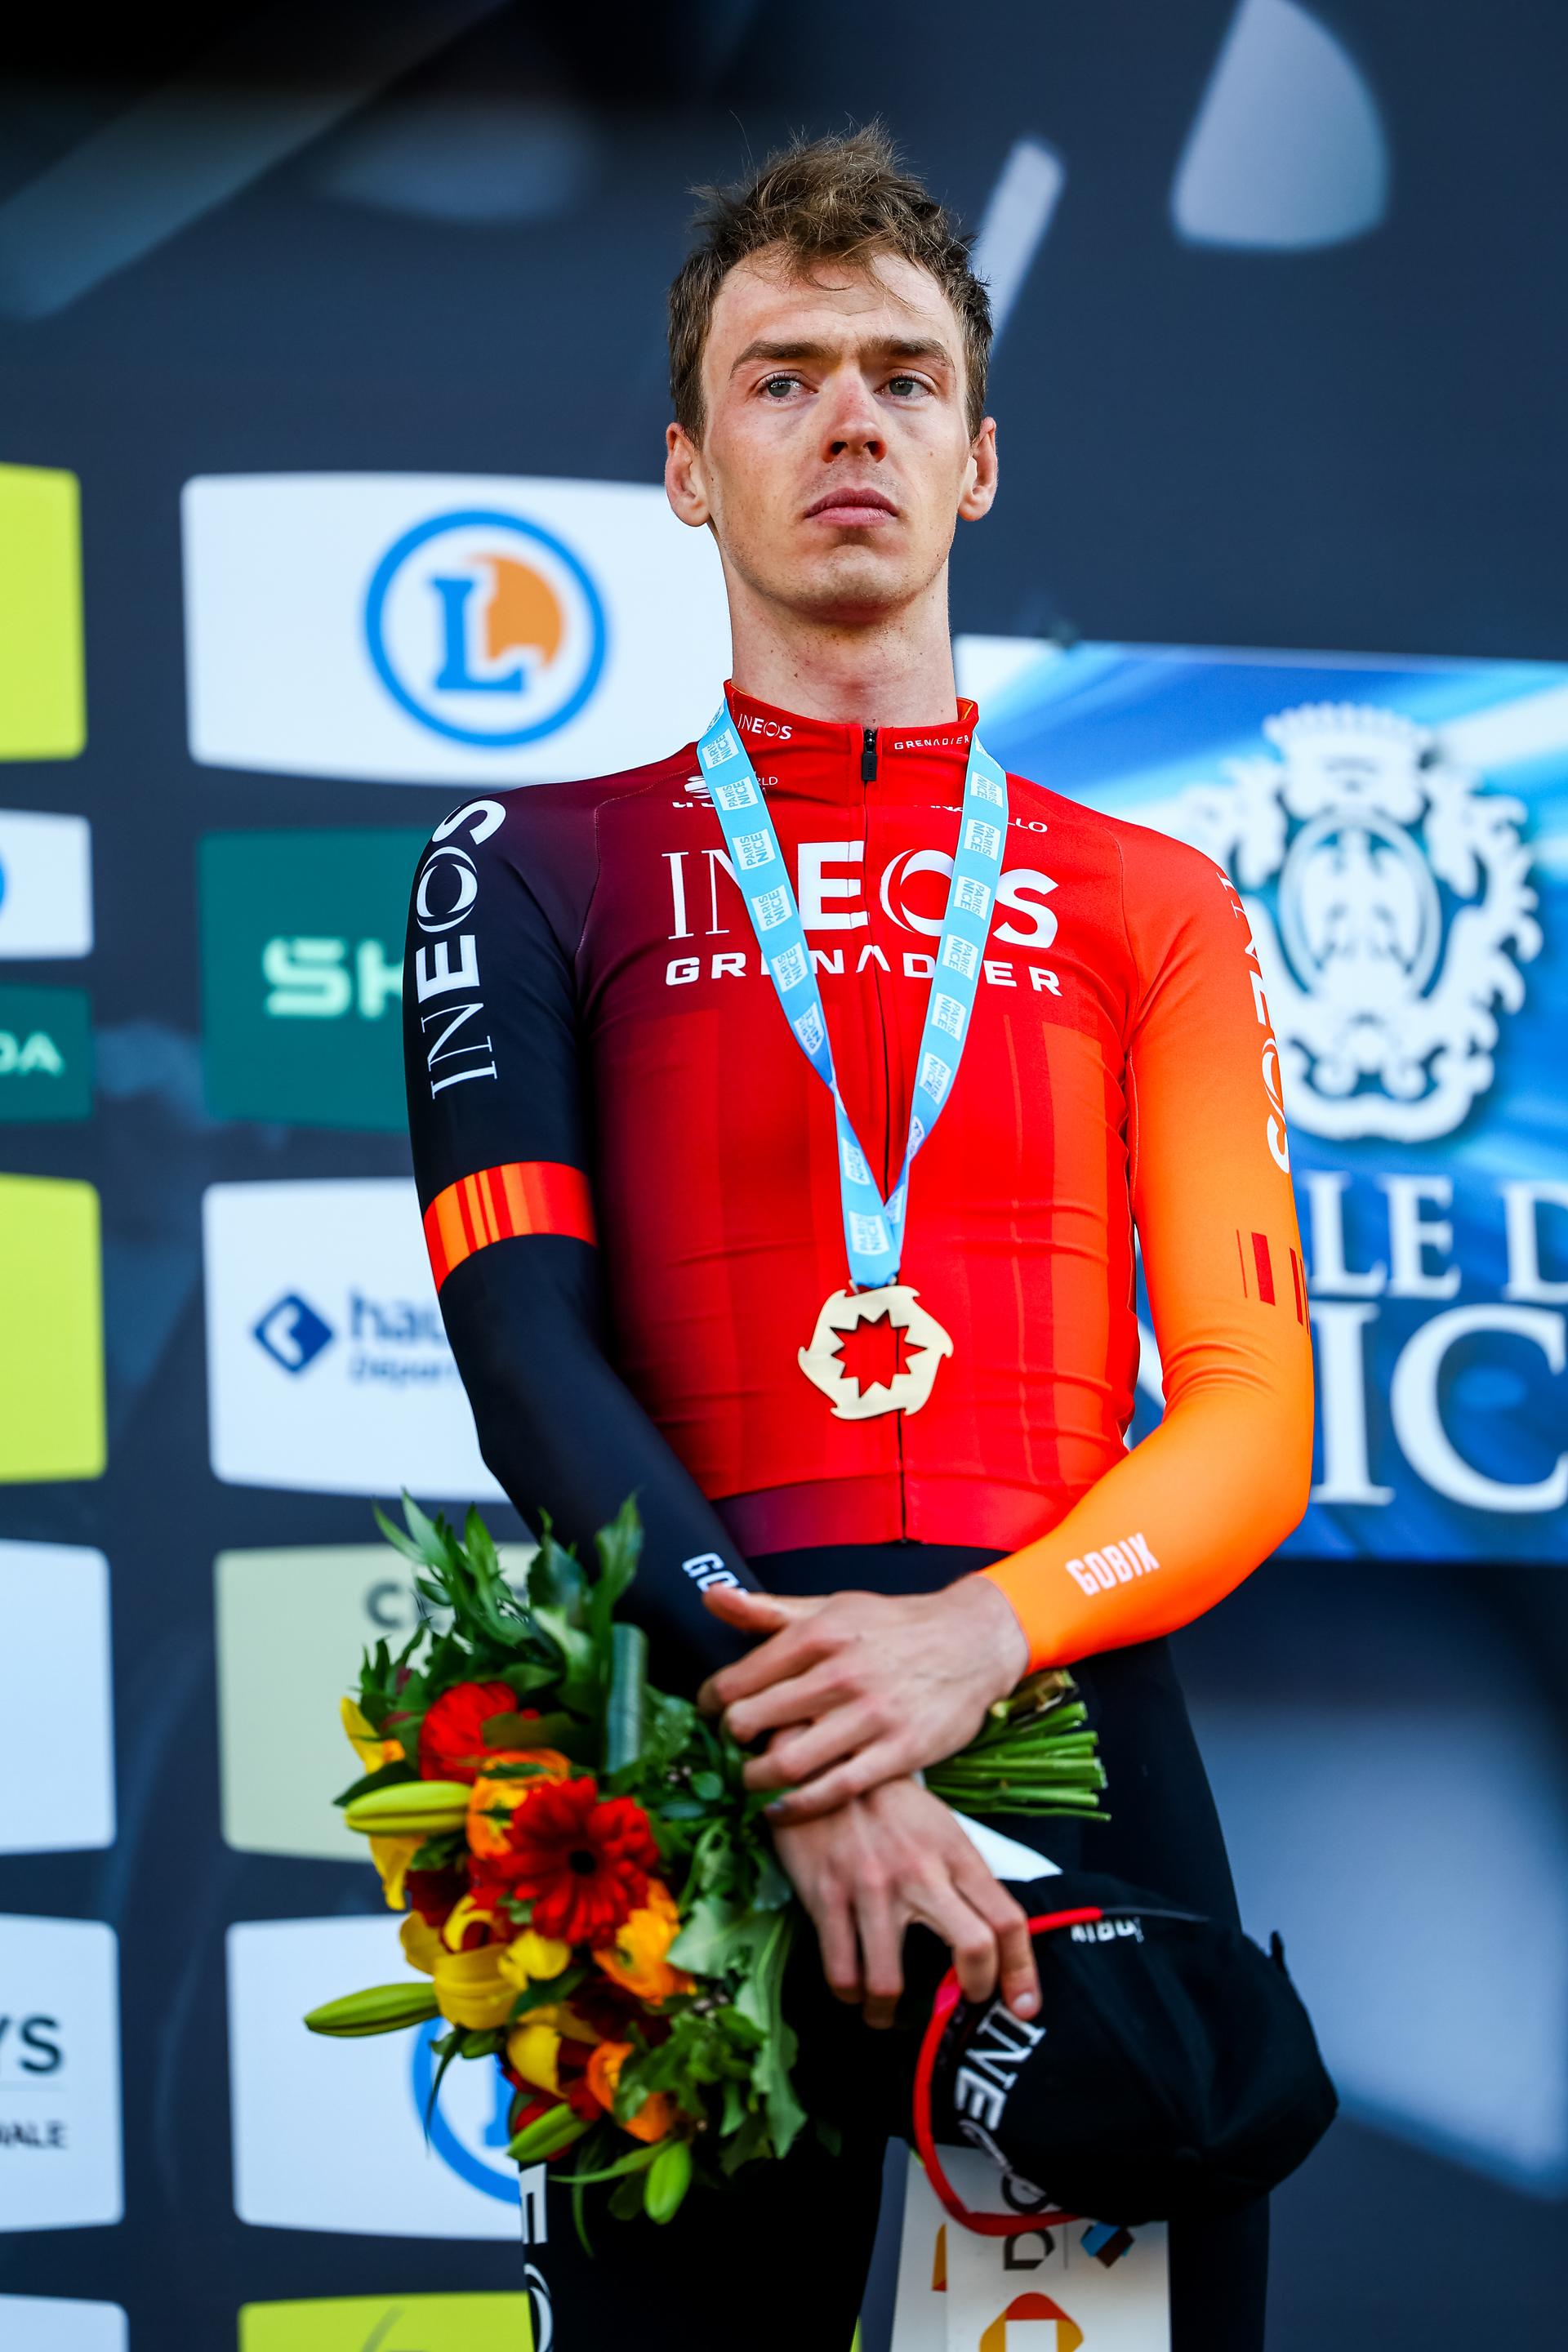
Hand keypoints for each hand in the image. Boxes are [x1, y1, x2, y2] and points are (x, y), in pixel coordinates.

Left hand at [698, 1578, 1029, 1821]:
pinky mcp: (899, 1752)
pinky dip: (798, 1806)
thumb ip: (767, 1610)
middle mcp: (840, 1674)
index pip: (738, 1679)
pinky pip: (835, 1789)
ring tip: (751, 1778)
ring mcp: (871, 1716)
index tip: (709, 1711)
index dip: (711, 1702)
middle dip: (731, 1740)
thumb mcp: (831, 1608)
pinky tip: (780, 1809)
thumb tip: (711, 1597)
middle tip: (732, 1745)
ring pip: (789, 1761)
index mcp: (818, 1634)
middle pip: (753, 1721)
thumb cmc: (894, 1627)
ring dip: (755, 1779)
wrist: (972, 1641)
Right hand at [771, 1776, 1039, 2028]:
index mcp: (954, 1852)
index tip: (1024, 2004)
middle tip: (959, 2006)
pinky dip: (848, 1994)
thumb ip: (961, 1876)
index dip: (1022, 1971)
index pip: (1008, 1919)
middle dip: (973, 1992)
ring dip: (888, 2013)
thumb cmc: (884, 1798)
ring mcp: (872, 1886)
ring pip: (890, 1982)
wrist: (822, 1759)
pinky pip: (841, 1971)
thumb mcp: (938, 1825)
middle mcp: (920, 1871)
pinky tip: (852, 1989)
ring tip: (884, 2013)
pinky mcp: (826, 1895)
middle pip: (972, 1947)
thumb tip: (986, 1933)